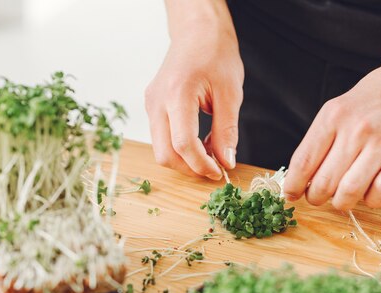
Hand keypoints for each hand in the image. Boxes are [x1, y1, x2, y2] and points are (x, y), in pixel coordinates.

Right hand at [145, 12, 243, 179]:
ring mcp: (151, 104)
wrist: (197, 32)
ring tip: (210, 155)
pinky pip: (161, 138)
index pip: (184, 144)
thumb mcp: (230, 94)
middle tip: (214, 169)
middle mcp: (157, 101)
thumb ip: (227, 130)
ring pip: (160, 149)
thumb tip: (226, 161)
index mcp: (177, 94)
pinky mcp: (152, 107)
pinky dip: (179, 148)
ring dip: (184, 160)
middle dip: (190, 169)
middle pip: (165, 154)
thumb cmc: (215, 54)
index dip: (202, 165)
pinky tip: (200, 143)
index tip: (220, 172)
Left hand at [283, 62, 380, 210]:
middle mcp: (356, 129)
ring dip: (341, 202)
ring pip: (349, 193)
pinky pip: (379, 194)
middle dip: (315, 198)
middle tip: (317, 198)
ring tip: (341, 197)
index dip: (293, 186)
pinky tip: (369, 191)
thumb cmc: (373, 102)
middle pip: (323, 183)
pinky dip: (370, 200)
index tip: (290, 195)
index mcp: (333, 116)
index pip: (303, 162)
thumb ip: (319, 141)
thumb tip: (299, 179)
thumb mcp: (338, 110)